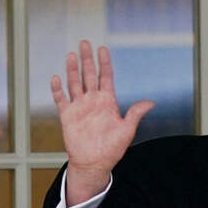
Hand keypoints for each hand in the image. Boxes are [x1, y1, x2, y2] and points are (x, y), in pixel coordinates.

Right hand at [51, 41, 153, 205]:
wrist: (94, 163)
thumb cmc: (112, 149)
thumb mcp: (127, 131)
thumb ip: (135, 114)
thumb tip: (151, 102)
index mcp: (107, 101)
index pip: (105, 77)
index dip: (104, 63)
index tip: (103, 49)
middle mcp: (92, 101)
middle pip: (88, 75)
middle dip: (87, 59)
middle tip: (84, 43)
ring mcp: (79, 107)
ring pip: (74, 83)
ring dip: (72, 70)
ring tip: (71, 55)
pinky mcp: (67, 116)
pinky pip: (61, 100)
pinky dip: (58, 90)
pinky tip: (56, 79)